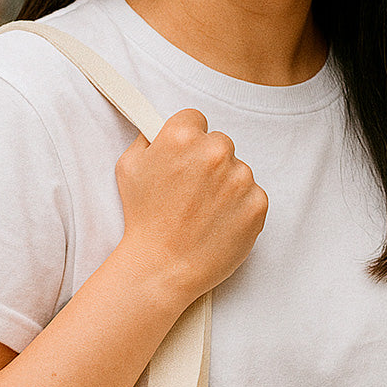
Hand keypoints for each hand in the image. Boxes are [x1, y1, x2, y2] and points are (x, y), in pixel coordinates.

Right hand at [115, 109, 268, 303]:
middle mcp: (215, 152)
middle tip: (191, 190)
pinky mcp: (257, 203)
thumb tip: (160, 129)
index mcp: (182, 136)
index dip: (187, 140)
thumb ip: (148, 139)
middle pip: (219, 143)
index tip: (183, 158)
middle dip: (208, 162)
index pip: (196, 119)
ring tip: (202, 211)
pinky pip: (252, 195)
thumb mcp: (129, 167)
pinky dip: (240, 207)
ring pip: (238, 170)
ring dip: (225, 185)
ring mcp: (240, 178)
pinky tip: (218, 222)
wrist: (162, 267)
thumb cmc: (143, 220)